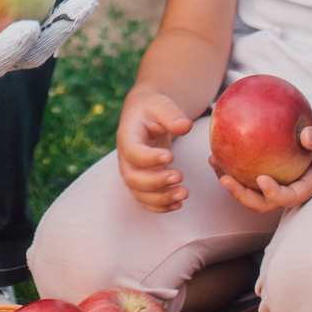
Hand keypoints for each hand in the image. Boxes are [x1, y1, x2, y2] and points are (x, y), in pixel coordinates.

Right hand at [117, 89, 192, 212]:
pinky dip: (160, 206)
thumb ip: (172, 115)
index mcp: (128, 136)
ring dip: (161, 198)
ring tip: (184, 193)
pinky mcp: (141, 182)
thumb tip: (185, 126)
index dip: (149, 158)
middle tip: (179, 176)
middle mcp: (126, 158)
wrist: (145, 116)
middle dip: (156, 182)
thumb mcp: (161, 105)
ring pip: (139, 193)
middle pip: (133, 178)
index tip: (169, 156)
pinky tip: (178, 204)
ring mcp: (132, 172)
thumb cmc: (153, 109)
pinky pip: (146, 200)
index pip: (132, 151)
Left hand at [218, 118, 311, 214]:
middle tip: (224, 179)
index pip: (288, 197)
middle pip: (262, 202)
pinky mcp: (272, 172)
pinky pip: (249, 170)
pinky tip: (221, 145)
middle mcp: (289, 189)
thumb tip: (305, 136)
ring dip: (230, 181)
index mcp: (306, 187)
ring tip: (214, 161)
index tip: (261, 178)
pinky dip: (234, 163)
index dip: (273, 194)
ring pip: (251, 190)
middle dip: (241, 195)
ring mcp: (279, 182)